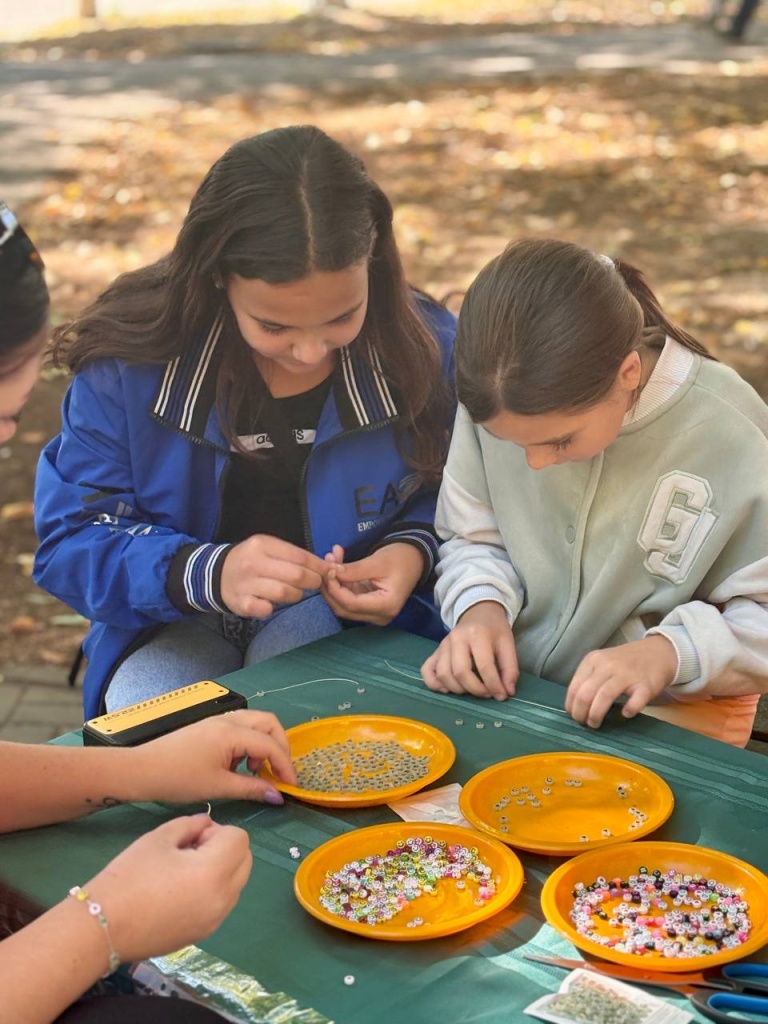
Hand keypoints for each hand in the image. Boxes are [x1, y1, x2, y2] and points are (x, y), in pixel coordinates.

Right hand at [85, 815, 251, 962]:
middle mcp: (223, 899)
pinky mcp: (203, 935)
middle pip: (245, 861)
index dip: (217, 831)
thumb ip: (190, 825)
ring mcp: (215, 920)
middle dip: (226, 848)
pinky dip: (213, 890)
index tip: (191, 837)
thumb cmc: (129, 876)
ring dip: (222, 869)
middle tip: (191, 849)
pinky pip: (222, 904)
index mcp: (214, 872)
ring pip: (237, 884)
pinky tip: (180, 890)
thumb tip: (206, 824)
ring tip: (184, 870)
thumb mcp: (159, 838)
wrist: (102, 928)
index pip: (240, 839)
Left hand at [134, 710, 296, 803]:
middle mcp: (228, 720)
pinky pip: (241, 727)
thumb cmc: (179, 779)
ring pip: (255, 722)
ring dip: (264, 743)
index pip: (270, 744)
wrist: (142, 770)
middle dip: (280, 746)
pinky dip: (249, 743)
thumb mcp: (218, 787)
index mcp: (232, 733)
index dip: (285, 765)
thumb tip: (278, 796)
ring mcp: (218, 720)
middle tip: (278, 772)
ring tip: (256, 771)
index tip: (291, 786)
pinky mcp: (210, 726)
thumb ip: (252, 789)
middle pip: (269, 722)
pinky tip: (239, 766)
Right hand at [220, 535, 327, 617]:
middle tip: (316, 583)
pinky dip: (273, 608)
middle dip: (313, 581)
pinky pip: (266, 609)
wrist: (217, 574)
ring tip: (295, 592)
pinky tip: (271, 603)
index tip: (329, 571)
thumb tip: (326, 566)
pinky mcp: (242, 603)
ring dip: (296, 595)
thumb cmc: (251, 560)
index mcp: (262, 545)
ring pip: (285, 593)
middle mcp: (253, 563)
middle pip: (296, 575)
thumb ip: (293, 555)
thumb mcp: (268, 548)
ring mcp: (246, 584)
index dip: (319, 566)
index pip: (300, 556)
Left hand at [321, 543, 423, 625]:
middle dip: (331, 586)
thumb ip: (354, 570)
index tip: (327, 569)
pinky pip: (348, 597)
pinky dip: (341, 582)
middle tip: (326, 563)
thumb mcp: (378, 561)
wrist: (415, 558)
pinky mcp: (368, 606)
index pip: (351, 603)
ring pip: (343, 603)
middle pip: (344, 608)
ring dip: (334, 583)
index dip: (334, 588)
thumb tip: (330, 572)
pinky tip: (337, 564)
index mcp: (385, 606)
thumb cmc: (401, 558)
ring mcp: (373, 613)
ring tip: (331, 558)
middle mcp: (379, 615)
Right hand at [421, 602, 517, 700]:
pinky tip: (448, 689)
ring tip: (471, 690)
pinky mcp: (434, 652)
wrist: (478, 612)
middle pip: (460, 672)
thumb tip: (507, 692)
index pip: (484, 665)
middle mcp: (456, 638)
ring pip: (443, 674)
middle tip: (487, 693)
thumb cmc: (494, 630)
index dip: (494, 685)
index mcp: (477, 634)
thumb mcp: (508, 644)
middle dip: (475, 689)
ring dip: (458, 689)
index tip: (501, 695)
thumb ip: (510, 669)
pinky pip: (427, 671)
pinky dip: (435, 684)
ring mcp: (442, 645)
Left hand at [565, 635, 678, 727]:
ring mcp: (627, 674)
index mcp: (593, 660)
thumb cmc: (625, 662)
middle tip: (584, 723)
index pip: (574, 687)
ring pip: (604, 696)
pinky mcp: (646, 685)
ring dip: (596, 714)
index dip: (571, 705)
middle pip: (586, 693)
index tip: (574, 716)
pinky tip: (625, 714)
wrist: (658, 652)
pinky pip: (635, 701)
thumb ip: (588, 678)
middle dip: (581, 713)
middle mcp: (608, 665)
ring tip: (595, 724)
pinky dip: (628, 710)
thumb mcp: (602, 663)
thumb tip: (574, 707)